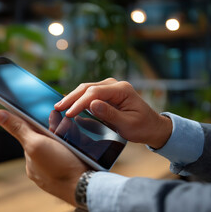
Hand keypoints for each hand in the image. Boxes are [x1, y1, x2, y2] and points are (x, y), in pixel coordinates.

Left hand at [0, 109, 87, 205]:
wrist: (87, 187)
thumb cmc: (59, 167)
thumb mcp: (35, 143)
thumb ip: (18, 128)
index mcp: (31, 162)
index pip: (31, 137)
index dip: (39, 124)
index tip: (50, 114)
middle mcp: (43, 169)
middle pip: (47, 141)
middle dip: (55, 131)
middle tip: (66, 126)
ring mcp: (59, 172)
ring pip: (61, 147)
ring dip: (67, 138)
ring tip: (74, 136)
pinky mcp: (74, 172)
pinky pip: (73, 154)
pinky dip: (76, 148)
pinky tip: (82, 146)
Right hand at [54, 78, 171, 148]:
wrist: (152, 126)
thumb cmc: (142, 127)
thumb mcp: (127, 124)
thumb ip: (110, 114)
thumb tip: (92, 104)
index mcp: (122, 90)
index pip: (95, 93)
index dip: (80, 102)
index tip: (69, 114)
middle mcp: (115, 84)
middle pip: (88, 88)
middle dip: (71, 98)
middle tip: (57, 108)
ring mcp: (110, 87)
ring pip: (86, 89)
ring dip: (72, 97)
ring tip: (59, 106)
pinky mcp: (106, 93)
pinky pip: (89, 94)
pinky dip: (78, 99)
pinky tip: (69, 104)